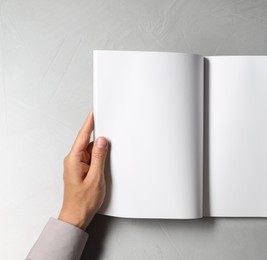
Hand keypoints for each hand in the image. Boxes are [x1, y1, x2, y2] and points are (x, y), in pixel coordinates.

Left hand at [58, 112, 107, 229]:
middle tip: (111, 134)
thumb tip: (101, 140)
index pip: (82, 136)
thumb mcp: (95, 177)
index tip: (94, 112)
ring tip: (108, 159)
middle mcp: (73, 160)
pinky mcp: (81, 169)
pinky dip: (99, 157)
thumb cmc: (83, 201)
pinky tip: (105, 163)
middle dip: (99, 138)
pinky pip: (91, 158)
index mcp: (73, 160)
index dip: (89, 123)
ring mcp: (77, 165)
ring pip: (90, 150)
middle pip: (87, 142)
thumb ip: (98, 157)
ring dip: (100, 151)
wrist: (76, 216)